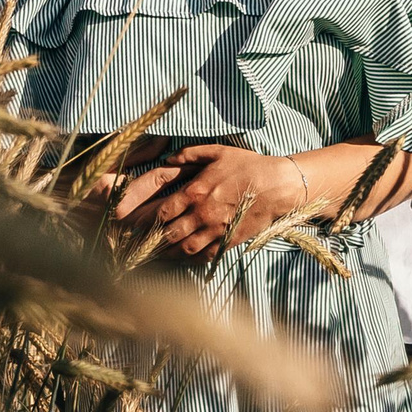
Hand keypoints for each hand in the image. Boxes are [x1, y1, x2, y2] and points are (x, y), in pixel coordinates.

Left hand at [127, 145, 308, 260]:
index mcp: (195, 192)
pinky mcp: (229, 241)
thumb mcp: (217, 151)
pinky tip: (182, 258)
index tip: (134, 224)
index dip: (146, 220)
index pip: (162, 212)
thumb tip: (168, 158)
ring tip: (156, 254)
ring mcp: (216, 230)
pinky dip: (191, 259)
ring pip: (185, 248)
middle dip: (152, 240)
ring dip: (168, 253)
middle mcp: (202, 214)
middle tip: (139, 244)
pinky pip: (205, 256)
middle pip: (169, 233)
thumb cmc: (247, 165)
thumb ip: (190, 154)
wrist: (277, 186)